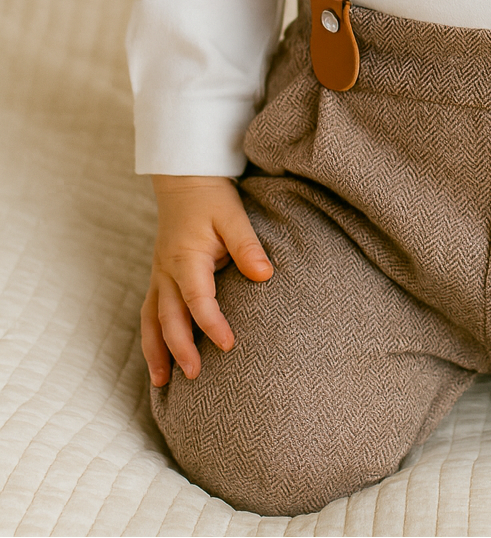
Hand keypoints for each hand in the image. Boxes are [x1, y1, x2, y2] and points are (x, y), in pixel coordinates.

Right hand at [141, 175, 272, 385]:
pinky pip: (149, 314)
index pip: (197, 298)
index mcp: (186, 258)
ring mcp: (158, 276)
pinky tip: (158, 361)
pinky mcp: (159, 279)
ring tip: (163, 384)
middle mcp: (166, 272)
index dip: (211, 323)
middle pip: (168, 317)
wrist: (185, 182)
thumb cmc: (212, 199)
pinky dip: (151, 339)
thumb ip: (247, 247)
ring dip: (156, 351)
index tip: (228, 345)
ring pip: (151, 320)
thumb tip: (265, 275)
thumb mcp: (234, 217)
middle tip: (196, 375)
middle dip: (180, 348)